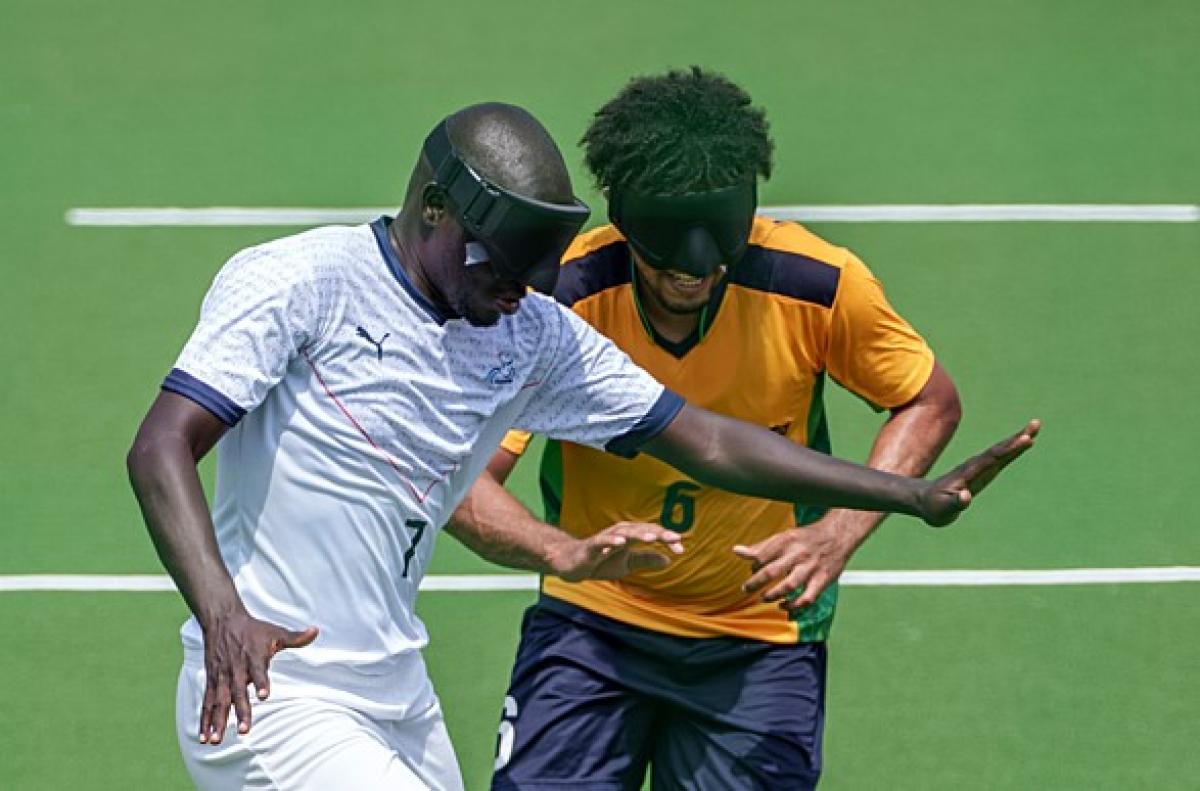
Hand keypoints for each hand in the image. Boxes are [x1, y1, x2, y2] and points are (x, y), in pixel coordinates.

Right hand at [199, 609, 317, 743]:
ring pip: (219, 702)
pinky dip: (204, 720)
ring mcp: (222, 677)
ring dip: (217, 722)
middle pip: (237, 692)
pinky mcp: (212, 681)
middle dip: (241, 711)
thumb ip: (295, 637)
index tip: (265, 695)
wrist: (223, 620)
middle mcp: (236, 669)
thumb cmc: (253, 629)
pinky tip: (204, 737)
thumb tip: (316, 631)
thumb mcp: (275, 632)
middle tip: (244, 731)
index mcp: (253, 658)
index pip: (258, 671)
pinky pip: (207, 703)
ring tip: (215, 741)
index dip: (261, 682)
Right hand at [548, 522, 684, 582]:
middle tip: (675, 538)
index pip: (652, 535)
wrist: (572, 564)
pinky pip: (602, 542)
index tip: (681, 549)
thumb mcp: (627, 564)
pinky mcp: (591, 547)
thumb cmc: (601, 561)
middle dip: (659, 534)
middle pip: (642, 530)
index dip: (667, 540)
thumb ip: (646, 560)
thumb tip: (668, 560)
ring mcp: (606, 538)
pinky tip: (621, 543)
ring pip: (624, 533)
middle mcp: (620, 533)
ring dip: (638, 534)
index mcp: (630, 536)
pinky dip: (611, 541)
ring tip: (652, 538)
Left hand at [734, 519, 851, 611]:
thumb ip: (761, 546)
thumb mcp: (784, 536)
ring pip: (789, 586)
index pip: (762, 555)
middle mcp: (798, 554)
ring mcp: (811, 568)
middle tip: (746, 589)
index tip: (750, 571)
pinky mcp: (822, 580)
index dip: (752, 565)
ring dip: (773, 595)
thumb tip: (736, 551)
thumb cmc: (806, 538)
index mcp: (787, 541)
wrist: (838, 535)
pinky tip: (784, 606)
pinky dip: (794, 606)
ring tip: (763, 598)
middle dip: (756, 583)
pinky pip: (807, 598)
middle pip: (772, 571)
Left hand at [919, 419, 1040, 526]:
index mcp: (968, 473)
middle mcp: (975, 466)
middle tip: (1036, 424)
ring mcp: (979, 468)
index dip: (1008, 449)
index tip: (1025, 439)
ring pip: (1001, 451)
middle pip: (999, 450)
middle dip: (1017, 438)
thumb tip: (966, 497)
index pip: (991, 459)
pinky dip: (1013, 449)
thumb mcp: (942, 509)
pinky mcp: (983, 472)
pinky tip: (1024, 442)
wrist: (925, 501)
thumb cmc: (934, 507)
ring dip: (1017, 440)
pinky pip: (1001, 458)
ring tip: (1034, 427)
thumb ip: (954, 504)